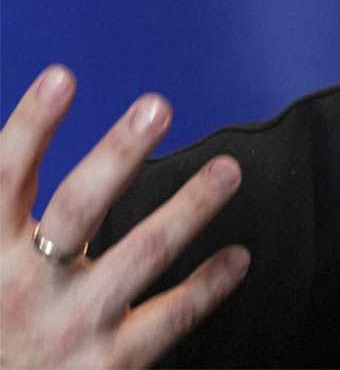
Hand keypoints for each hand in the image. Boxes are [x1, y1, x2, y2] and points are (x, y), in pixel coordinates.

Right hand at [0, 66, 249, 367]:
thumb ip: (6, 210)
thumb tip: (23, 140)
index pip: (4, 177)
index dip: (30, 125)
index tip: (62, 77)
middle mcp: (24, 288)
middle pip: (77, 208)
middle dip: (118, 154)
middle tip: (157, 108)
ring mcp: (71, 326)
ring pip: (141, 255)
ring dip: (189, 207)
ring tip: (227, 169)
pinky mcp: (109, 364)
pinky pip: (171, 318)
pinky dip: (208, 286)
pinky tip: (238, 257)